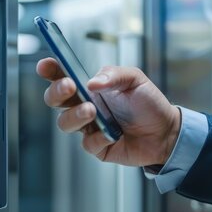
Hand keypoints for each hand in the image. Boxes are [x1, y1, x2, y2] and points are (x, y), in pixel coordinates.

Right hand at [36, 57, 180, 166]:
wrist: (166, 132)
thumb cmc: (149, 104)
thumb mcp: (135, 79)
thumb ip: (113, 75)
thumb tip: (92, 82)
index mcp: (90, 86)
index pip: (62, 75)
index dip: (50, 70)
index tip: (45, 65)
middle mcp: (84, 105)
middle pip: (54, 99)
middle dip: (56, 91)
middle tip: (70, 86)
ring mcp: (88, 127)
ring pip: (64, 123)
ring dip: (75, 115)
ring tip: (93, 111)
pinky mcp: (96, 146)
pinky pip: (88, 143)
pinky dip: (100, 138)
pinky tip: (114, 135)